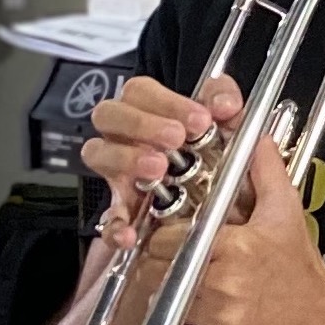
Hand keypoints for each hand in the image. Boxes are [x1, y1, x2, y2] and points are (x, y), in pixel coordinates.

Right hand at [82, 72, 243, 242]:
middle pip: (108, 114)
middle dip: (141, 123)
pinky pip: (105, 219)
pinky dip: (115, 225)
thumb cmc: (215, 164)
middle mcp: (127, 140)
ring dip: (126, 158)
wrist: (216, 225)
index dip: (167, 101)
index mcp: (150, 114)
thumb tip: (224, 104)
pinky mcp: (121, 215)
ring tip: (158, 169)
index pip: (139, 91)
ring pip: (96, 153)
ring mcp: (118, 175)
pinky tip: (131, 232)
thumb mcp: (228, 129)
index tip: (199, 120)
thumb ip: (225, 104)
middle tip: (175, 139)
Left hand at [168, 137, 324, 324]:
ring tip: (185, 293)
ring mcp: (221, 319)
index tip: (173, 241)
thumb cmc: (299, 269)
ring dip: (167, 299)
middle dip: (161, 268)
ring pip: (164, 304)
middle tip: (175, 267)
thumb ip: (267, 171)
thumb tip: (257, 137)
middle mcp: (224, 282)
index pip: (169, 238)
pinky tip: (189, 324)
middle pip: (160, 271)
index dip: (165, 239)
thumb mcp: (286, 213)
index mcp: (233, 245)